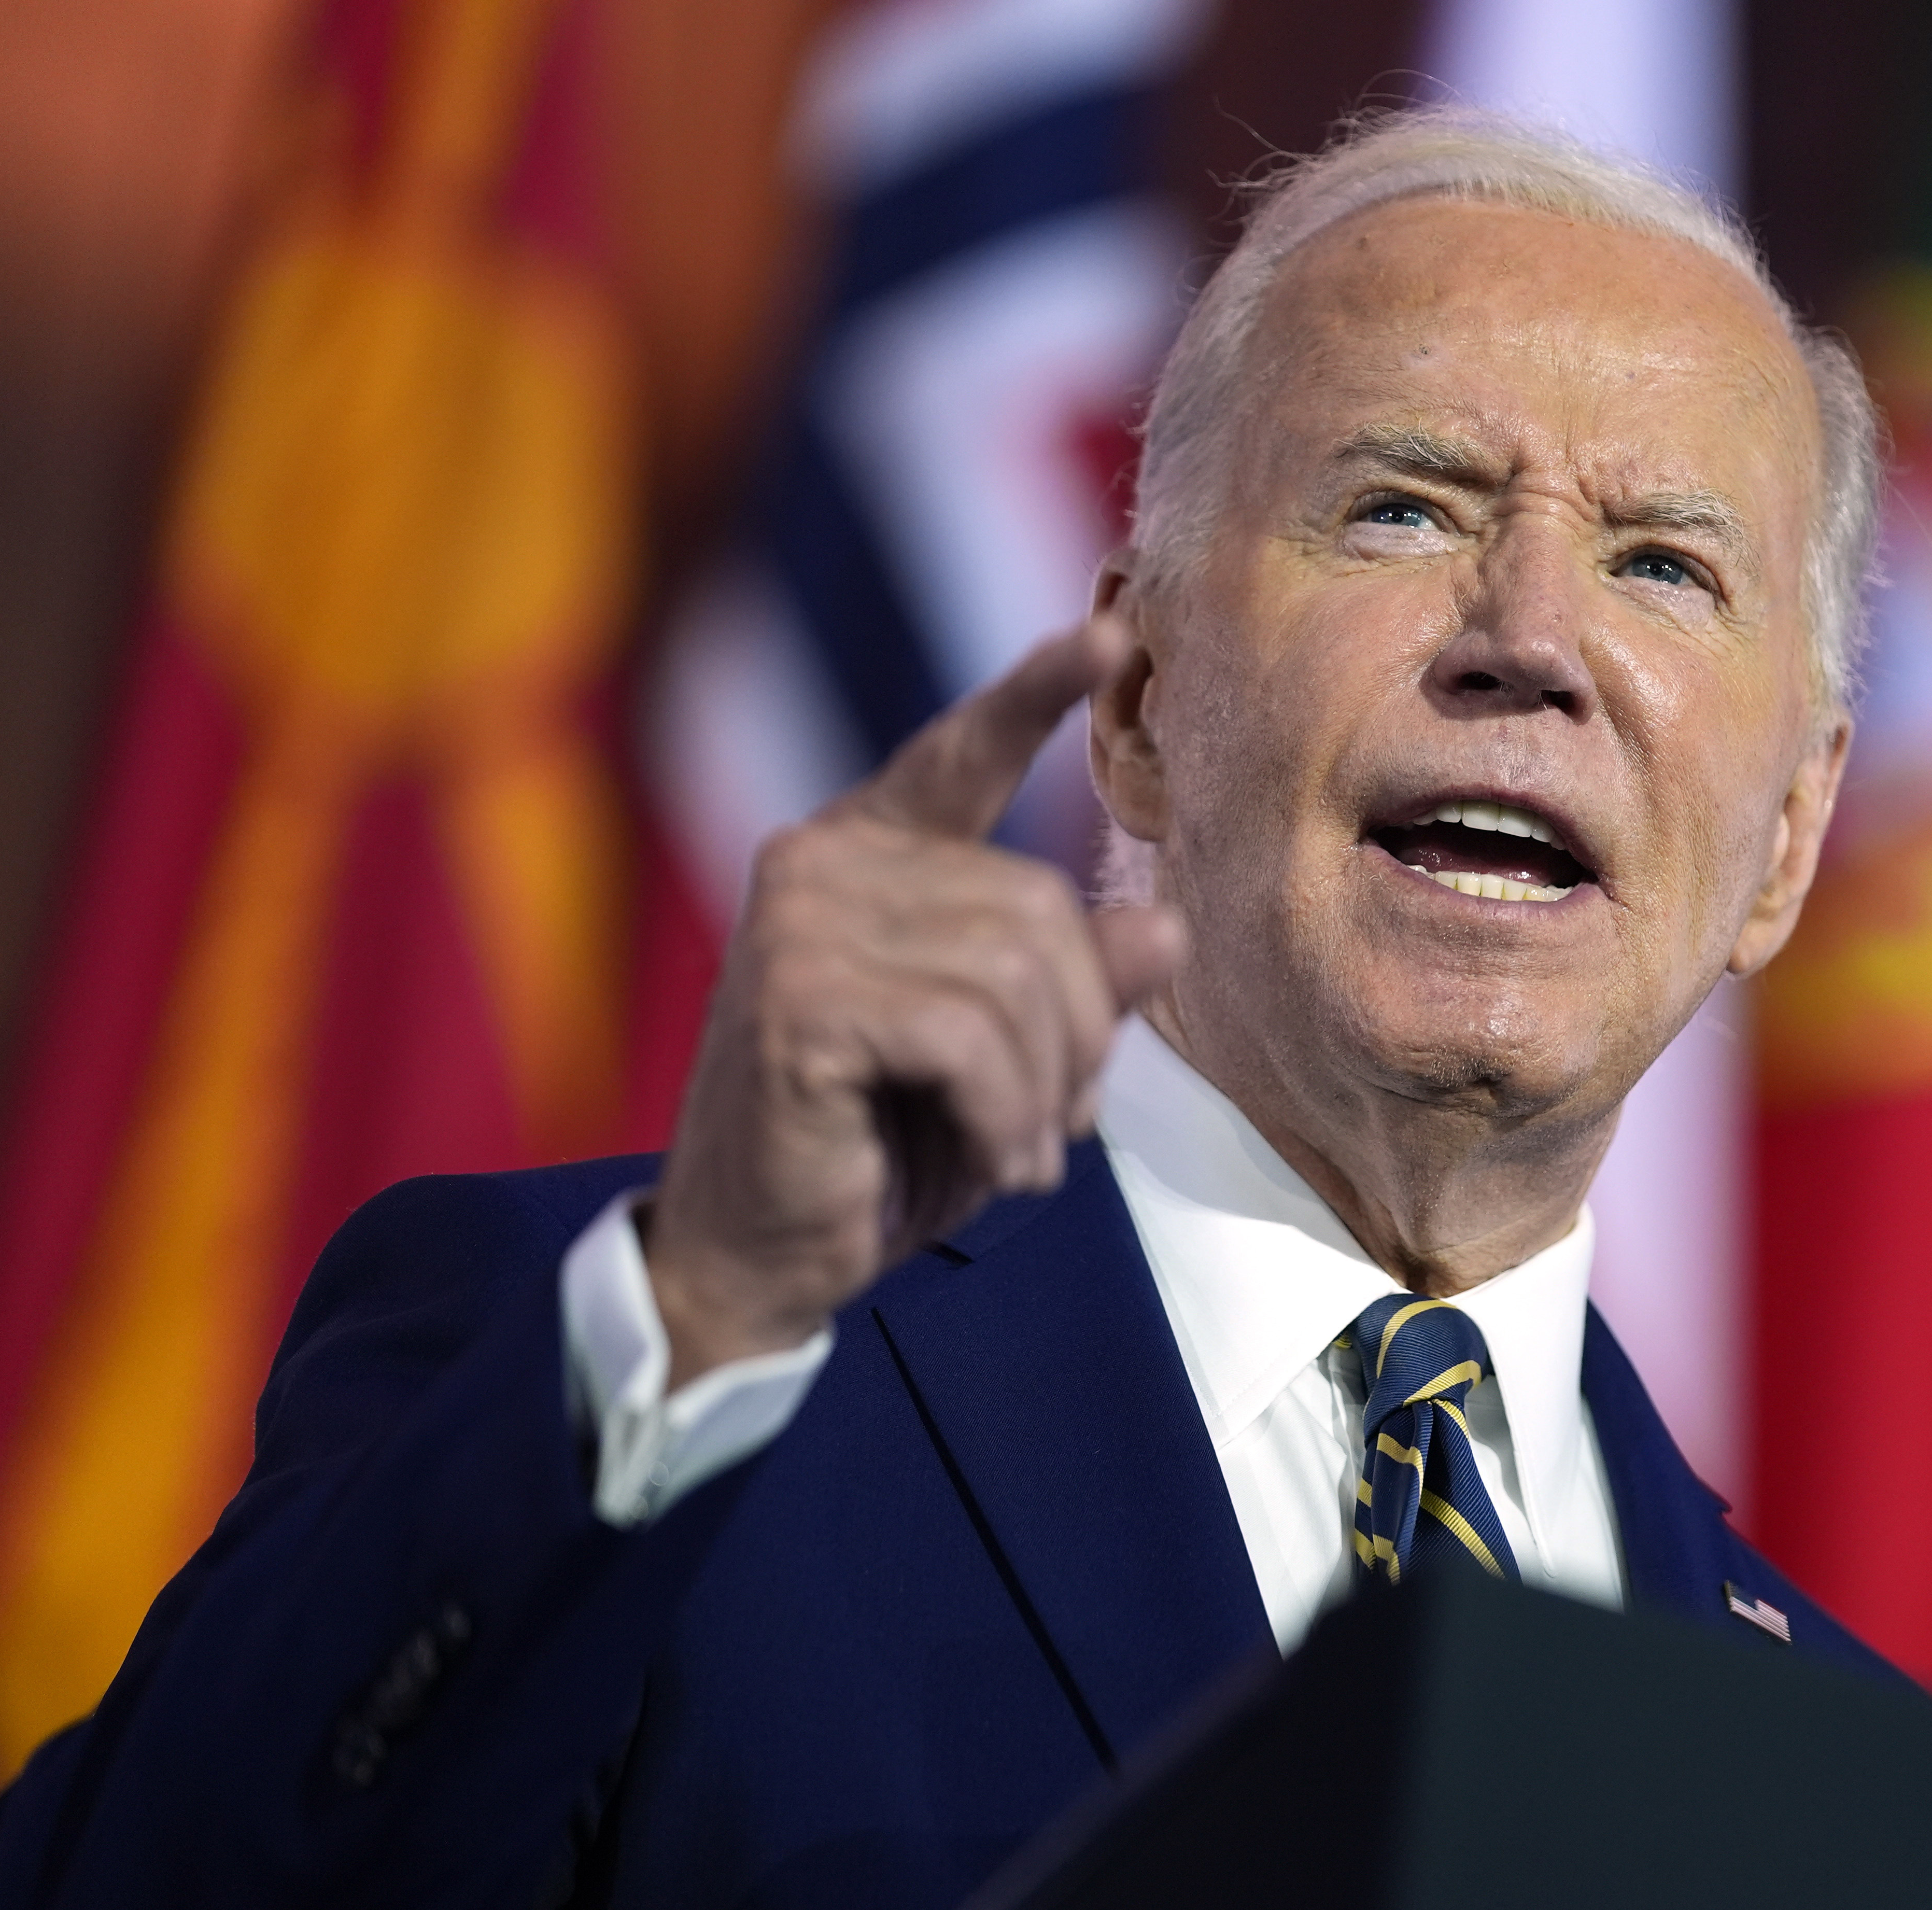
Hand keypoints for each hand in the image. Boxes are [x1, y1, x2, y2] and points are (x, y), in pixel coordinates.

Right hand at [643, 617, 1184, 1388]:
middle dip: (1079, 1034)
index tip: (1105, 634)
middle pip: (1039, 908)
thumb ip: (1078, 987)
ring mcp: (800, 919)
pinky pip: (969, 1037)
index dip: (1035, 693)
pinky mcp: (799, 995)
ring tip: (1018, 1152)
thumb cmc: (887, 1149)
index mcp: (870, 855)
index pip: (963, 753)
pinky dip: (1004, 1116)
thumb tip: (1163, 928)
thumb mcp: (1010, 1062)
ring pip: (1016, 975)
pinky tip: (989, 1162)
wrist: (767, 1253)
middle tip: (1056, 1126)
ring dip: (1044, 1090)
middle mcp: (823, 860)